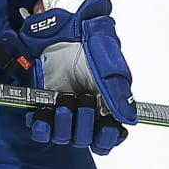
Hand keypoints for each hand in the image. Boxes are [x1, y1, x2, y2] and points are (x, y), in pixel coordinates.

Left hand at [18, 0, 135, 153]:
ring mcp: (63, 110)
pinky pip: (40, 130)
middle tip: (83, 101)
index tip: (106, 128)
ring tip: (63, 104)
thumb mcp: (107, 66)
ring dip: (64, 125)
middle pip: (86, 140)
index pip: (109, 138)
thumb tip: (128, 119)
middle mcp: (85, 112)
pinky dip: (41, 128)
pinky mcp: (43, 106)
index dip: (107, 139)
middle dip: (85, 125)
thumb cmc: (89, 43)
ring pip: (64, 137)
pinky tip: (42, 118)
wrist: (63, 28)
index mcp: (105, 106)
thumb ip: (117, 94)